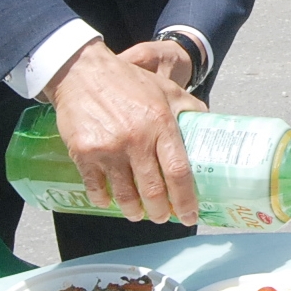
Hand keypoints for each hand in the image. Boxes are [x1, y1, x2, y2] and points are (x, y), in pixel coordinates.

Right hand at [42, 39, 207, 223]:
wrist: (82, 72)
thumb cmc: (128, 81)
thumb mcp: (166, 88)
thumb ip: (189, 108)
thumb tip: (209, 125)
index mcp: (161, 124)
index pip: (179, 171)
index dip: (186, 199)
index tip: (189, 216)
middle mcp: (137, 139)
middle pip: (153, 191)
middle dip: (160, 213)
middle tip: (162, 217)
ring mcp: (109, 149)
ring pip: (125, 196)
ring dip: (133, 211)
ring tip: (138, 214)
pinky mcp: (84, 153)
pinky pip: (96, 188)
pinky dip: (104, 200)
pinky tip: (109, 201)